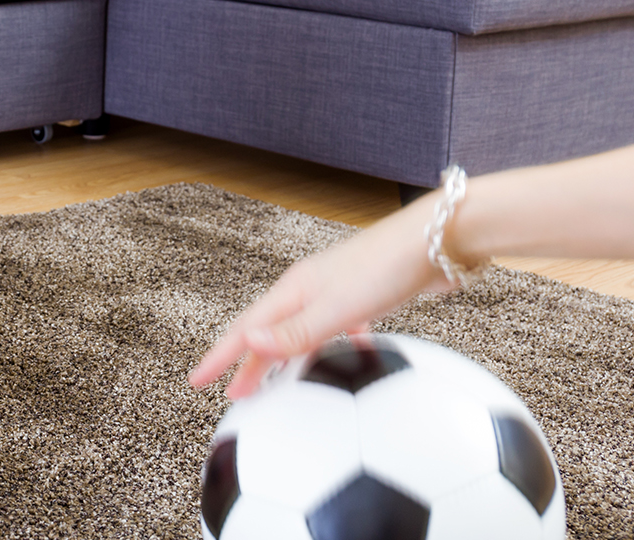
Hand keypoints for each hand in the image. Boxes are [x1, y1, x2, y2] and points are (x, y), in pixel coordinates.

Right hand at [188, 199, 452, 399]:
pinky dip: (332, 346)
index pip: (246, 330)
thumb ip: (294, 332)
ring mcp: (336, 291)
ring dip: (286, 357)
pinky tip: (348, 356)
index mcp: (294, 290)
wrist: (436, 242)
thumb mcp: (336, 308)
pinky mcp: (364, 296)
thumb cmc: (385, 267)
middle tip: (233, 391)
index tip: (198, 379)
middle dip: (248, 362)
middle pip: (269, 331)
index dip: (220, 356)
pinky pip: (337, 327)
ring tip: (278, 381)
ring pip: (301, 330)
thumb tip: (249, 346)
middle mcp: (310, 288)